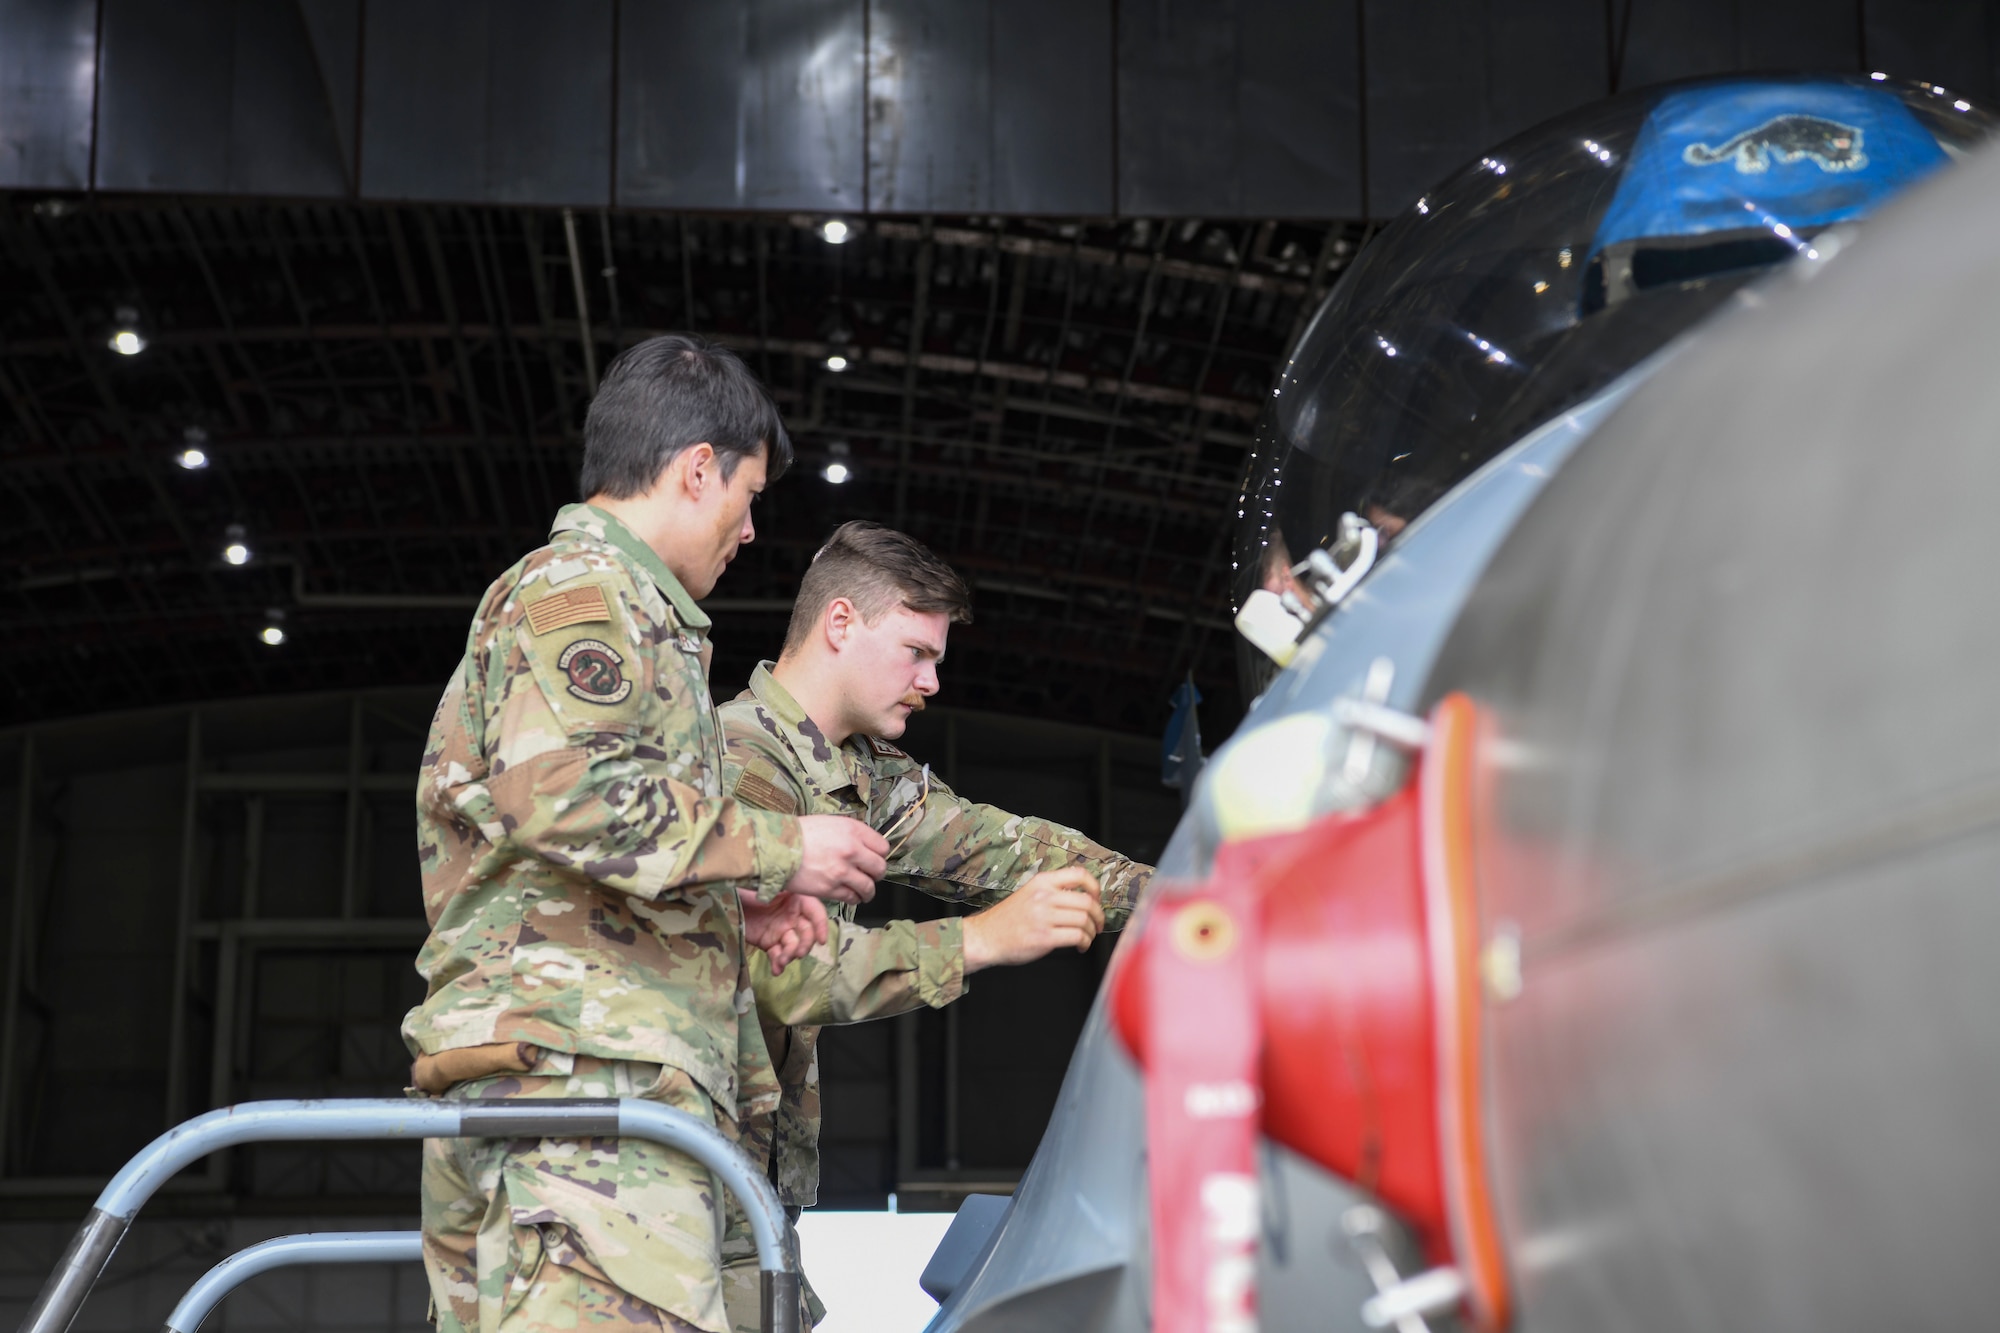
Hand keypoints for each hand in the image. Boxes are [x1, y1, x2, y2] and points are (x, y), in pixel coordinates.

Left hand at [740, 890, 827, 973]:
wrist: (724, 900)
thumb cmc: (746, 887)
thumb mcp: (766, 884)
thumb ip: (781, 887)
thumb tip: (793, 891)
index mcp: (795, 899)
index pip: (815, 912)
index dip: (821, 925)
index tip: (822, 941)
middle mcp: (792, 916)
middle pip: (807, 933)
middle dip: (805, 945)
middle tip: (798, 954)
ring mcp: (781, 930)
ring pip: (793, 946)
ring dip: (789, 955)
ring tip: (781, 961)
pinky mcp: (769, 942)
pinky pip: (777, 954)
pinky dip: (778, 964)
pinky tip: (776, 970)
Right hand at [785, 815, 886, 903]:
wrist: (777, 847)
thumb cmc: (799, 834)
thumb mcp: (829, 823)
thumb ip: (849, 834)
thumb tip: (864, 846)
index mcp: (852, 830)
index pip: (882, 847)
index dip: (879, 855)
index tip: (874, 859)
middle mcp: (851, 850)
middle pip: (879, 868)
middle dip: (876, 874)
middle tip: (871, 876)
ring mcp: (842, 871)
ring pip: (868, 887)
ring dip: (868, 891)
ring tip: (864, 892)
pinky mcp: (830, 888)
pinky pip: (851, 897)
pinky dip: (853, 898)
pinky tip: (850, 895)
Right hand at [962, 867, 1105, 973]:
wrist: (986, 937)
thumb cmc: (1008, 918)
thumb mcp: (1029, 893)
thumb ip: (1053, 891)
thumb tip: (1082, 896)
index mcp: (1042, 882)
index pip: (1079, 875)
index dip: (1095, 887)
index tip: (1097, 899)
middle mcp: (1044, 896)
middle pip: (1087, 901)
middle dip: (1098, 915)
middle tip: (1097, 924)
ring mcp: (1044, 917)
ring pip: (1084, 920)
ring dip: (1091, 931)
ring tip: (1086, 937)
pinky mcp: (1044, 937)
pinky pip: (1077, 936)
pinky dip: (1085, 942)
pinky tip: (1080, 945)